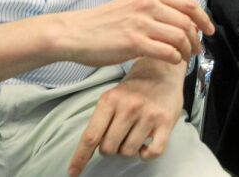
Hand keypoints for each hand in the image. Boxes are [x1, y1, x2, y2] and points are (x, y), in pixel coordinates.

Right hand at [54, 0, 214, 67]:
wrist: (74, 33)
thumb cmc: (102, 23)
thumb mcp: (131, 5)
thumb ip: (154, 9)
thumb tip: (179, 22)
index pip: (188, 4)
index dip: (203, 19)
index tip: (208, 31)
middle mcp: (148, 4)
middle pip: (187, 22)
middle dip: (197, 38)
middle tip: (197, 50)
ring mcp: (141, 23)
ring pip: (180, 37)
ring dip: (187, 50)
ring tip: (185, 58)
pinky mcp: (134, 42)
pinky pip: (166, 51)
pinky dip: (175, 58)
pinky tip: (172, 62)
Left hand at [68, 58, 185, 176]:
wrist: (163, 71)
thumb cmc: (134, 88)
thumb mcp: (113, 97)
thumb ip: (102, 120)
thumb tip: (90, 149)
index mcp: (110, 99)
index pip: (91, 136)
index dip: (80, 158)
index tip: (73, 172)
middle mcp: (129, 106)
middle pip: (108, 148)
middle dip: (110, 149)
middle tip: (118, 137)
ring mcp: (149, 114)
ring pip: (128, 151)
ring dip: (128, 150)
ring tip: (133, 136)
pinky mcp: (166, 122)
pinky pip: (153, 152)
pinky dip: (146, 155)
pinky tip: (145, 146)